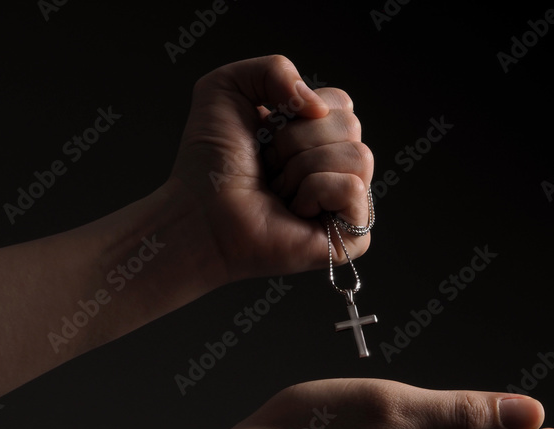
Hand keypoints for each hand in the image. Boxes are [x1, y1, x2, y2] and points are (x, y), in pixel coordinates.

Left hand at [167, 55, 373, 282]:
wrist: (197, 214)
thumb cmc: (208, 164)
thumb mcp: (227, 88)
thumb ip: (274, 68)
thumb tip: (319, 106)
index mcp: (316, 135)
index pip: (341, 102)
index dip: (299, 111)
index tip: (265, 136)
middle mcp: (334, 167)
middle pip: (350, 125)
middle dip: (297, 140)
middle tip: (268, 167)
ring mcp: (345, 203)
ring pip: (356, 156)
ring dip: (303, 167)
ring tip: (278, 190)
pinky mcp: (350, 236)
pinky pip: (352, 188)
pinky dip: (314, 193)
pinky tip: (293, 211)